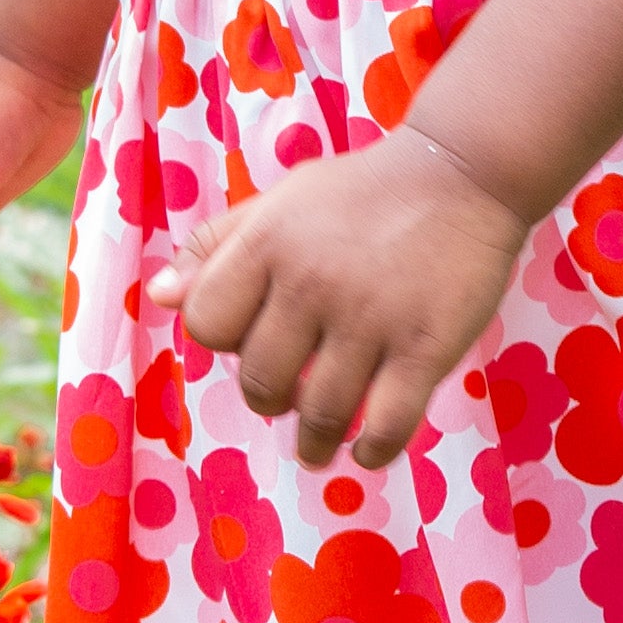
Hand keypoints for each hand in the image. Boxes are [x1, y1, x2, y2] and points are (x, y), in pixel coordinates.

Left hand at [149, 132, 527, 468]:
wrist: (463, 172)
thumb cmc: (364, 191)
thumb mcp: (281, 201)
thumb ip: (216, 245)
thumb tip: (159, 296)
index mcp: (267, 243)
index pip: (208, 325)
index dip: (226, 343)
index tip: (254, 344)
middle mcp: (310, 282)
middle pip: (262, 381)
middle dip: (271, 400)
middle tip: (290, 399)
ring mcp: (370, 318)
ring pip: (321, 413)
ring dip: (316, 444)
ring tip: (320, 448)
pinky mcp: (424, 346)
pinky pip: (387, 424)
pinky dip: (373, 450)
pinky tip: (369, 450)